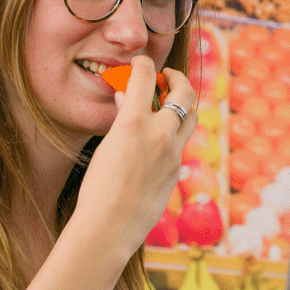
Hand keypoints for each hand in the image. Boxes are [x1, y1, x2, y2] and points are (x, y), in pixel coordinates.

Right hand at [76, 56, 196, 252]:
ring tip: (170, 102)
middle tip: (168, 76)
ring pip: (192, 116)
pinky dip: (174, 132)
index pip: (146, 76)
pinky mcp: (177, 170)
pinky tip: (160, 137)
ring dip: (183, 104)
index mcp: (135, 122)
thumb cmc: (98, 189)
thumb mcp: (106, 146)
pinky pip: (182, 143)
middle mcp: (160, 133)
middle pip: (185, 92)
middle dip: (178, 77)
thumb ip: (122, 119)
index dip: (144, 63)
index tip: (142, 62)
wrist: (110, 227)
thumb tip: (127, 99)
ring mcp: (174, 153)